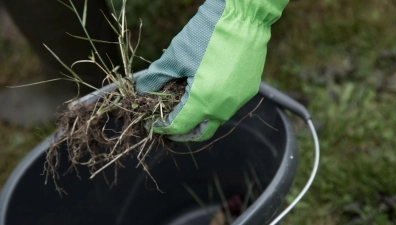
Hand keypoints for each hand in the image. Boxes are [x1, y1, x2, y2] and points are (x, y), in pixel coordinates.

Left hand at [136, 0, 287, 141]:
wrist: (243, 16)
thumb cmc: (207, 33)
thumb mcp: (175, 56)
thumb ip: (155, 77)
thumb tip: (140, 88)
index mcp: (203, 101)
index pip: (178, 126)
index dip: (161, 127)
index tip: (152, 124)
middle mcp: (223, 108)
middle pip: (199, 133)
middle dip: (181, 133)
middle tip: (168, 126)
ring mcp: (238, 101)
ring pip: (215, 121)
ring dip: (198, 120)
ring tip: (184, 109)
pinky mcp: (248, 91)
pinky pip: (227, 107)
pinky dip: (213, 106)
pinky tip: (204, 92)